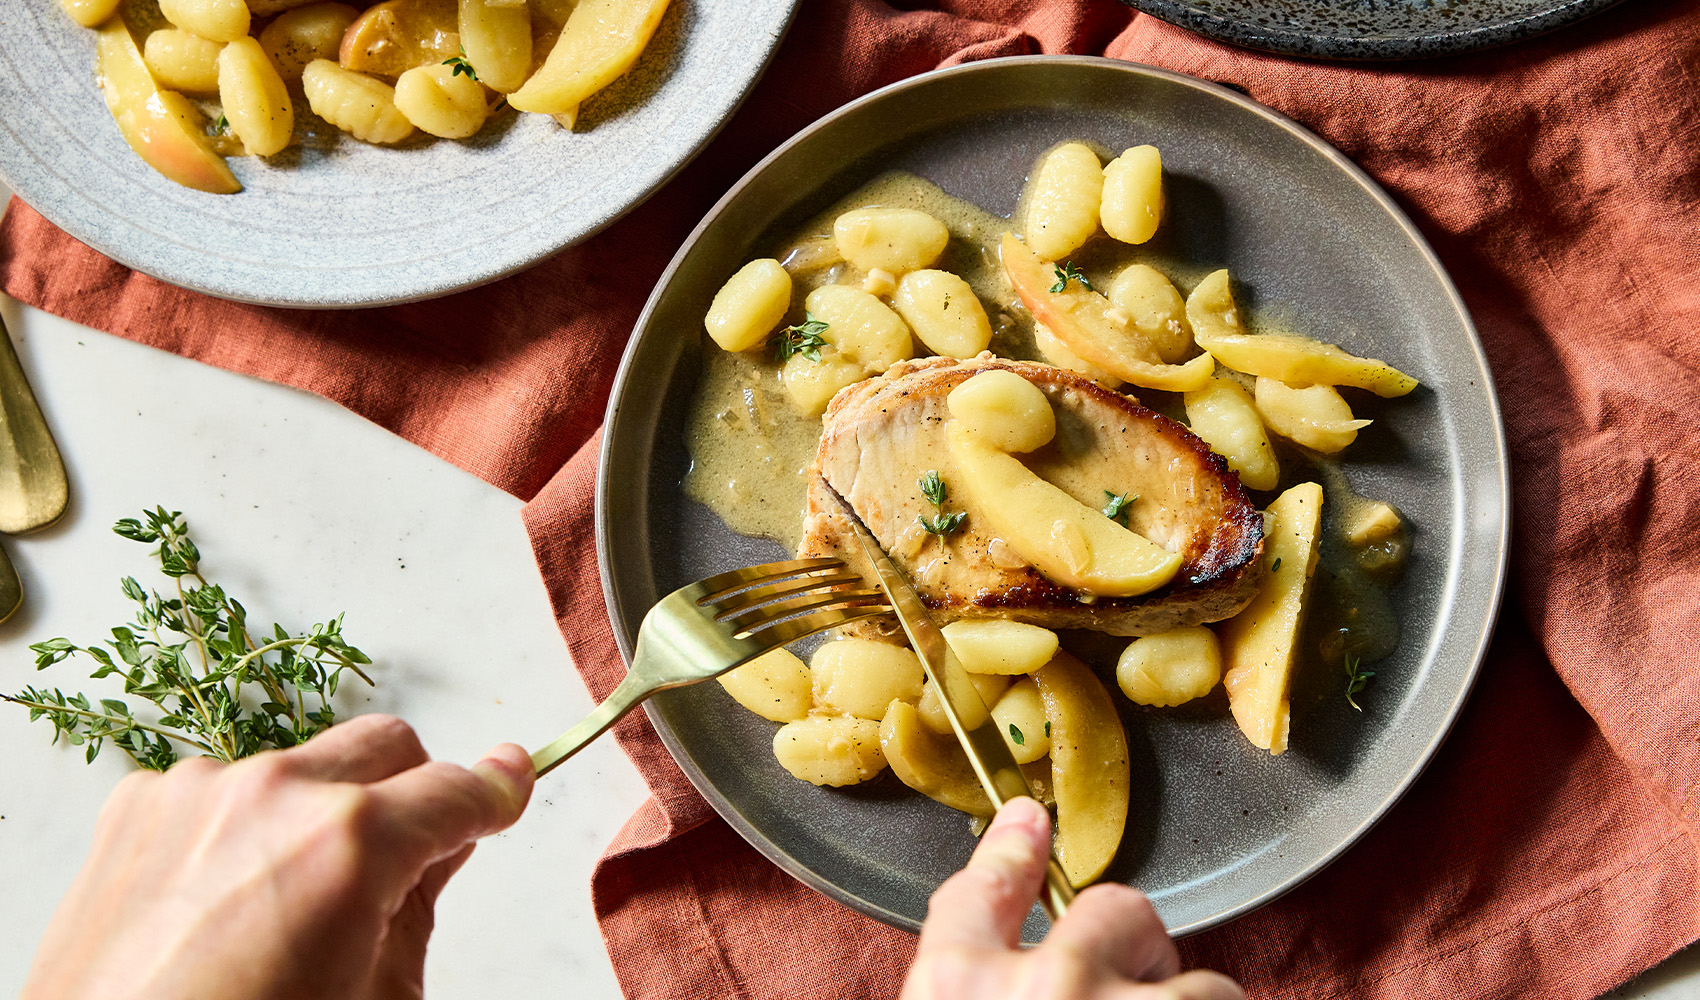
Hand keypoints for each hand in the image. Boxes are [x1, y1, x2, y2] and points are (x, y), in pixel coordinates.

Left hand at [22, 714, 533, 999]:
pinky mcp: (139, 805)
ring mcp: (199, 791)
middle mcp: (275, 792)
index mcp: (351, 844)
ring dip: (319, 812)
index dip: (496, 793)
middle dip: (411, 791)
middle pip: (387, 746)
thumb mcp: (375, 996)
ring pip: (303, 766)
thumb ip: (421, 906)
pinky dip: (243, 828)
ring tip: (287, 903)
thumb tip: (442, 846)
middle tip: (403, 860)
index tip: (510, 784)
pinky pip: (225, 790)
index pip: (457, 790)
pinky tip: (224, 901)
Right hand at [903, 797, 1243, 999]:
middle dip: (1134, 945)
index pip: (980, 891)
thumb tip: (994, 976)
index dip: (1013, 851)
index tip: (1029, 821)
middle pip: (1114, 912)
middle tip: (1131, 989)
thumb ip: (965, 988)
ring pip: (1199, 982)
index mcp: (957, 991)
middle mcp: (1048, 990)